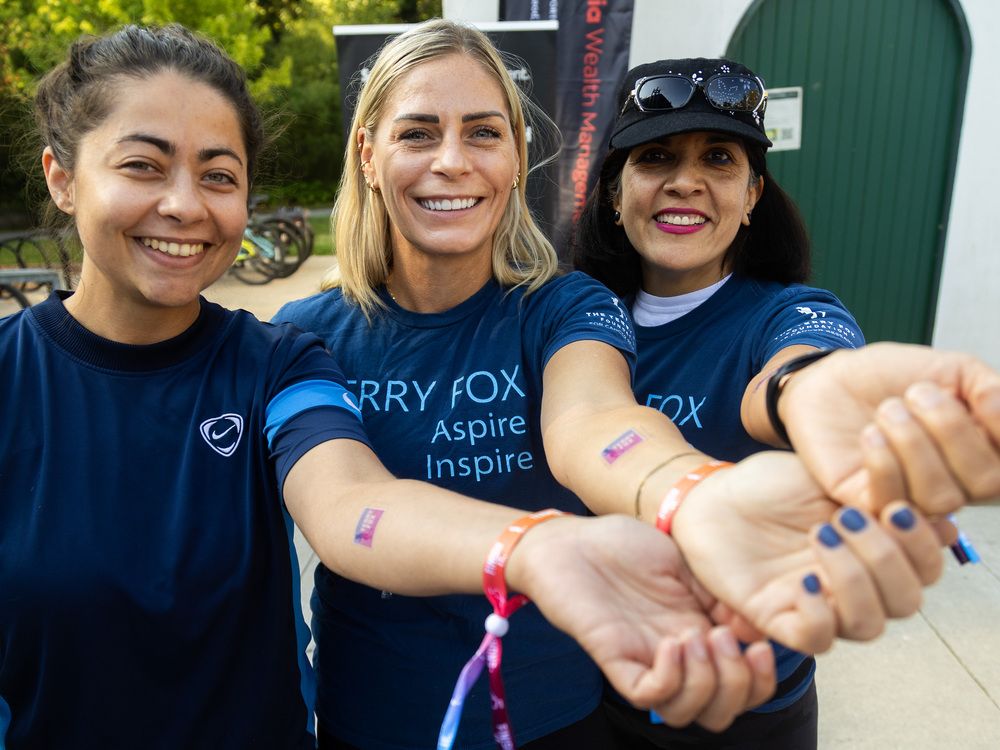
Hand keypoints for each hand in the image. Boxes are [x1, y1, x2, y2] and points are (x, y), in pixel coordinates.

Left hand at [508, 514, 775, 730]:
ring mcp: (644, 659)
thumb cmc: (621, 545)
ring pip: (686, 713)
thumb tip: (757, 626)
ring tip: (695, 637)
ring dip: (705, 682)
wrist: (570, 538)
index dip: (761, 679)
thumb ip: (718, 594)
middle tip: (724, 637)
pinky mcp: (612, 657)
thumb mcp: (684, 561)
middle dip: (738, 685)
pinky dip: (669, 677)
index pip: (741, 687)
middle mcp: (675, 656)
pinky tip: (671, 642)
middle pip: (720, 711)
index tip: (762, 645)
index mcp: (698, 635)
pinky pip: (647, 695)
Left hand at [671, 452, 943, 651]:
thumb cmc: (769, 485)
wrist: (710, 494)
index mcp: (873, 550)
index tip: (894, 508)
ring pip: (868, 625)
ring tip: (821, 535)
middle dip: (888, 558)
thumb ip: (874, 494)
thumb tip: (935, 516)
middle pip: (906, 601)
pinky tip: (804, 579)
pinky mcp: (776, 618)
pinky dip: (819, 615)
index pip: (925, 569)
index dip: (922, 545)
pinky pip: (816, 640)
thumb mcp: (826, 477)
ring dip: (856, 581)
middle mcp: (853, 585)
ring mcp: (817, 604)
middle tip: (848, 518)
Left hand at [780, 343, 999, 513]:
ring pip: (940, 497)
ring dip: (914, 443)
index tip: (976, 395)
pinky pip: (892, 502)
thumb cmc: (889, 377)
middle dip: (952, 430)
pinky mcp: (869, 503)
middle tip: (916, 394)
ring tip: (888, 409)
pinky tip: (871, 434)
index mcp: (982, 452)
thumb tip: (999, 408)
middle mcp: (955, 482)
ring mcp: (913, 497)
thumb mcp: (951, 370)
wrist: (829, 378)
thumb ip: (989, 388)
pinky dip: (885, 464)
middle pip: (986, 483)